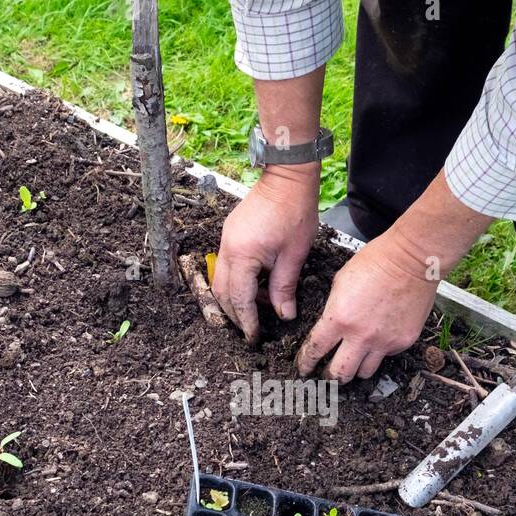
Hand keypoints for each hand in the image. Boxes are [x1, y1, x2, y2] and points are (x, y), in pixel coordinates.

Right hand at [210, 163, 318, 344]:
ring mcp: (225, 240)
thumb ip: (285, 287)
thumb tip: (284, 316)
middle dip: (235, 314)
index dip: (247, 321)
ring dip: (235, 299)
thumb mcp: (294, 255)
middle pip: (221, 292)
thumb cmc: (295, 211)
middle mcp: (227, 249)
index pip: (239, 298)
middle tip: (252, 329)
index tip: (254, 337)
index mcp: (242, 255)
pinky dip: (238, 282)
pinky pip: (227, 266)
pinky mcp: (230, 234)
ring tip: (258, 310)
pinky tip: (258, 287)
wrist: (287, 178)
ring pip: (221, 280)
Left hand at [295, 169, 494, 381]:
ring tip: (354, 362)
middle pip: (339, 373)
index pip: (315, 351)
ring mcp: (384, 341)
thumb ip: (334, 308)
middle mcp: (361, 336)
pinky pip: (387, 356)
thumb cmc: (377, 261)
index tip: (304, 369)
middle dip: (330, 377)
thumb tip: (331, 323)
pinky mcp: (403, 341)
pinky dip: (380, 352)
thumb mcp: (341, 281)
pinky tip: (380, 339)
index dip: (306, 363)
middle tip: (328, 375)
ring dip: (356, 369)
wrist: (412, 260)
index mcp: (339, 318)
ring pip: (364, 372)